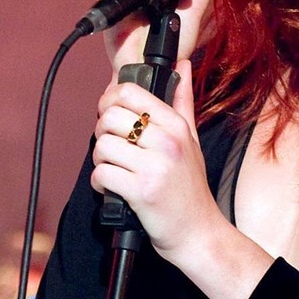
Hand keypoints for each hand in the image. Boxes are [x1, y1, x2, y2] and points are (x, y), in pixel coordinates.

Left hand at [90, 60, 222, 261]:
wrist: (198, 232)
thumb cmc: (190, 188)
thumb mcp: (191, 140)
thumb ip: (182, 101)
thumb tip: (183, 65)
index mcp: (175, 125)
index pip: (129, 92)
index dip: (109, 99)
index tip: (110, 113)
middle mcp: (166, 141)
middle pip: (109, 117)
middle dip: (102, 132)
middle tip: (112, 147)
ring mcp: (154, 166)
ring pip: (102, 145)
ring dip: (100, 160)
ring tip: (114, 169)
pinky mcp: (140, 191)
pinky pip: (101, 174)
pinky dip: (100, 183)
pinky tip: (113, 187)